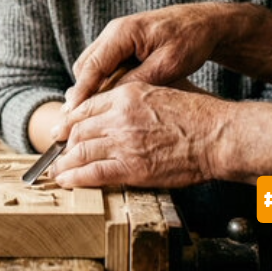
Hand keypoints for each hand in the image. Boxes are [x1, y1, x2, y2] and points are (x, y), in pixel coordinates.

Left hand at [49, 81, 222, 188]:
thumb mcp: (161, 90)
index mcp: (126, 95)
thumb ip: (135, 94)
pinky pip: (94, 173)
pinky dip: (76, 178)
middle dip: (62, 142)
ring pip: (81, 151)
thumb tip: (118, 98)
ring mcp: (124, 143)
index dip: (69, 120)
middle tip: (55, 150)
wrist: (217, 136)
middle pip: (79, 129)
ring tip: (57, 170)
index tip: (61, 128)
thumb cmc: (197, 114)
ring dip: (65, 163)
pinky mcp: (132, 168)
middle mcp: (120, 117)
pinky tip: (67, 180)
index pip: (86, 106)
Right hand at [64, 3, 228, 109]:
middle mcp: (114, 32)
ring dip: (91, 89)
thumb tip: (112, 100)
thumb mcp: (168, 65)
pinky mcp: (122, 44)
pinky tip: (108, 103)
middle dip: (80, 93)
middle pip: (86, 66)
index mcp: (122, 32)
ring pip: (92, 67)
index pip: (92, 66)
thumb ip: (139, 81)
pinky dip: (103, 83)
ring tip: (89, 116)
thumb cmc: (191, 40)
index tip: (72, 115)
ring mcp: (116, 37)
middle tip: (77, 120)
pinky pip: (105, 65)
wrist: (205, 23)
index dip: (81, 92)